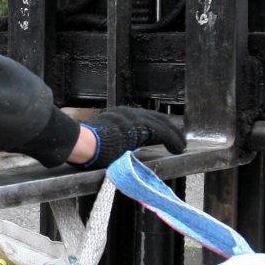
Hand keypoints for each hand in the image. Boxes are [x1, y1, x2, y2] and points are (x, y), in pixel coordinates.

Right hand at [70, 106, 185, 169]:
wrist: (83, 144)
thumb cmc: (87, 148)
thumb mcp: (103, 141)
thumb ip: (115, 141)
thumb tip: (120, 151)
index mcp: (118, 115)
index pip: (143, 118)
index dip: (156, 125)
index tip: (165, 134)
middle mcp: (127, 113)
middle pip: (155, 117)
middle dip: (169, 127)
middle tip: (178, 138)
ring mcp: (133, 118)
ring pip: (161, 124)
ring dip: (174, 135)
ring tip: (181, 145)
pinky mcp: (140, 127)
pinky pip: (163, 133)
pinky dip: (173, 140)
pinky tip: (179, 148)